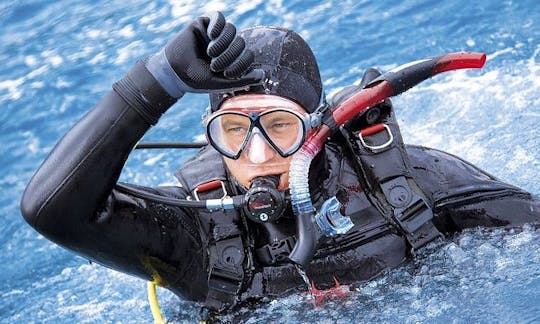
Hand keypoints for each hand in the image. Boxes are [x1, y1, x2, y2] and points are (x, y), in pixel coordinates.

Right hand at [146, 12, 263, 97]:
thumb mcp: (221, 83)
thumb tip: (263, 75)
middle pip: (241, 42)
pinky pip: (219, 17)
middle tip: (215, 65)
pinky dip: (218, 25)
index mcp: (232, 60)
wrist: (173, 71)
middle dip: (230, 56)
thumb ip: (242, 80)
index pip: (248, 56)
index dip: (242, 64)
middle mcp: (226, 46)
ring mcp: (215, 35)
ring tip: (211, 53)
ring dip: (224, 43)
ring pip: (232, 29)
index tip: (227, 74)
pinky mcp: (204, 24)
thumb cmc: (196, 80)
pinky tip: (211, 34)